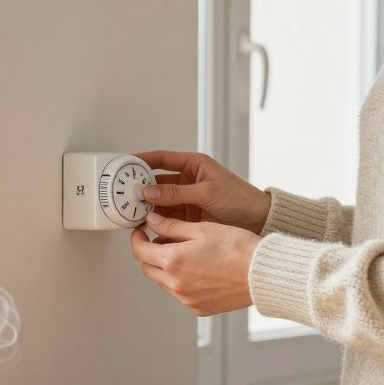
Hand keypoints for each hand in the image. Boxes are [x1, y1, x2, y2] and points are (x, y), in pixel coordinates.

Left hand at [130, 212, 260, 316]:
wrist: (263, 274)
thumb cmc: (237, 248)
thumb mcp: (202, 229)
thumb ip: (172, 226)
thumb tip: (152, 222)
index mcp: (173, 261)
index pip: (139, 251)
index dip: (137, 238)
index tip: (142, 231)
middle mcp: (176, 284)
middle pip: (148, 269)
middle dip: (151, 254)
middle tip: (164, 241)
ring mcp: (187, 299)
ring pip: (164, 283)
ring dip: (167, 269)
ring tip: (187, 255)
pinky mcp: (199, 309)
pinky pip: (182, 295)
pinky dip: (184, 283)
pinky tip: (201, 271)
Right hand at [137, 150, 271, 235]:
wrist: (258, 221)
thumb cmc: (240, 199)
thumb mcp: (207, 192)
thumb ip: (176, 193)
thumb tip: (148, 192)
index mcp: (193, 165)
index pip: (161, 159)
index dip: (142, 160)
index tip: (125, 163)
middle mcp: (187, 181)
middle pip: (157, 183)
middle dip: (141, 188)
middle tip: (125, 195)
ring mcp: (187, 200)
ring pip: (160, 202)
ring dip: (147, 207)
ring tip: (132, 212)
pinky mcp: (189, 218)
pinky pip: (168, 218)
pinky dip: (157, 222)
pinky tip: (147, 225)